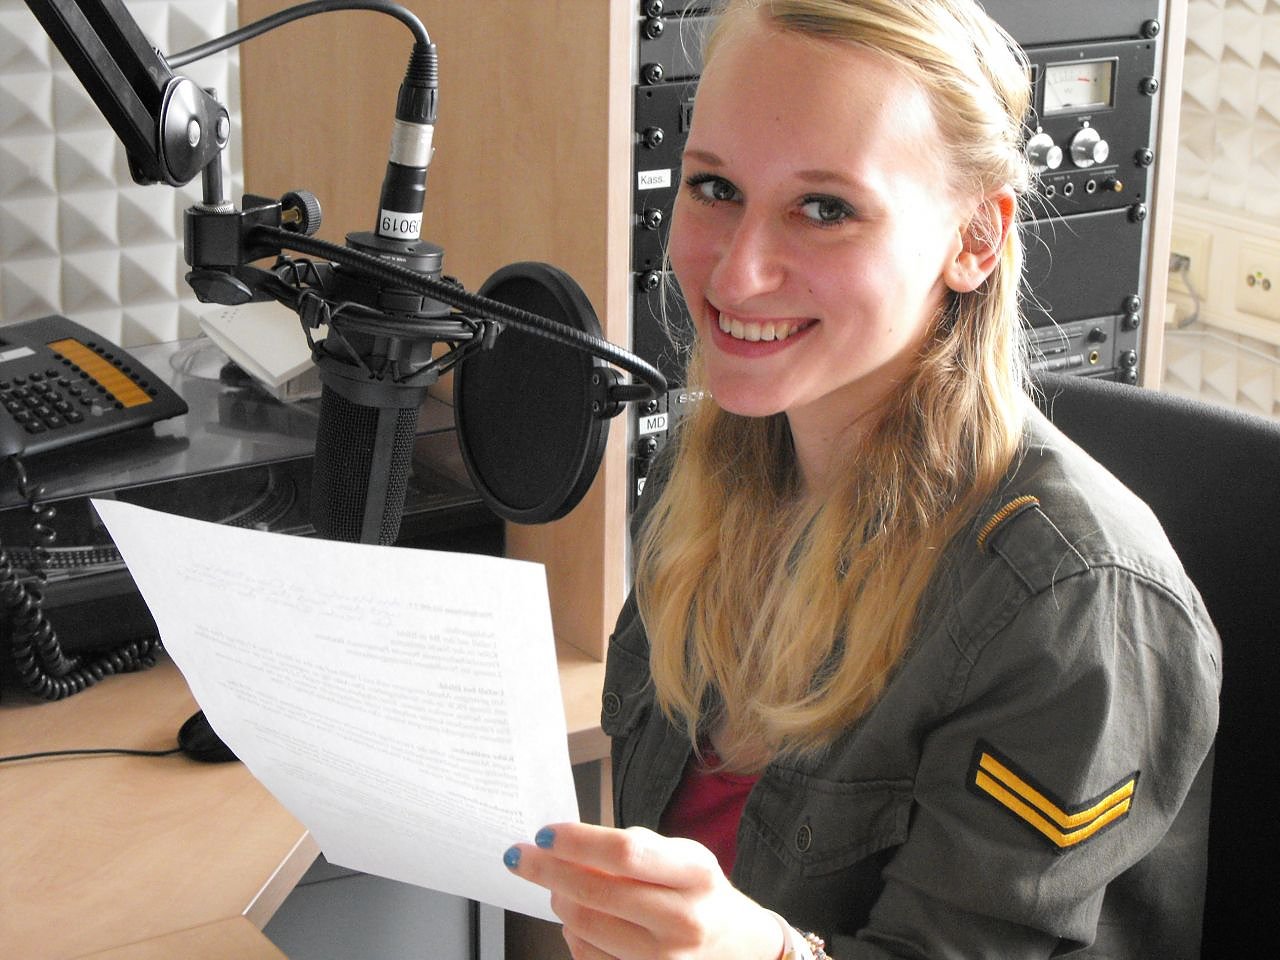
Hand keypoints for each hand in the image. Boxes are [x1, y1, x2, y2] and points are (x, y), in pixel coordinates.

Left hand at [504, 821, 783, 959]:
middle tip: (522, 856)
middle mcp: (683, 921)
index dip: (576, 842)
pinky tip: (580, 919)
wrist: (741, 950)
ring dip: (558, 901)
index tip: (544, 833)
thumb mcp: (685, 857)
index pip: (624, 853)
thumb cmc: (702, 894)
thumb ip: (635, 849)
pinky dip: (572, 933)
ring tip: (559, 886)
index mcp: (695, 874)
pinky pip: (587, 956)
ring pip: (582, 928)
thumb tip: (569, 845)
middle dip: (547, 871)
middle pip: (595, 893)